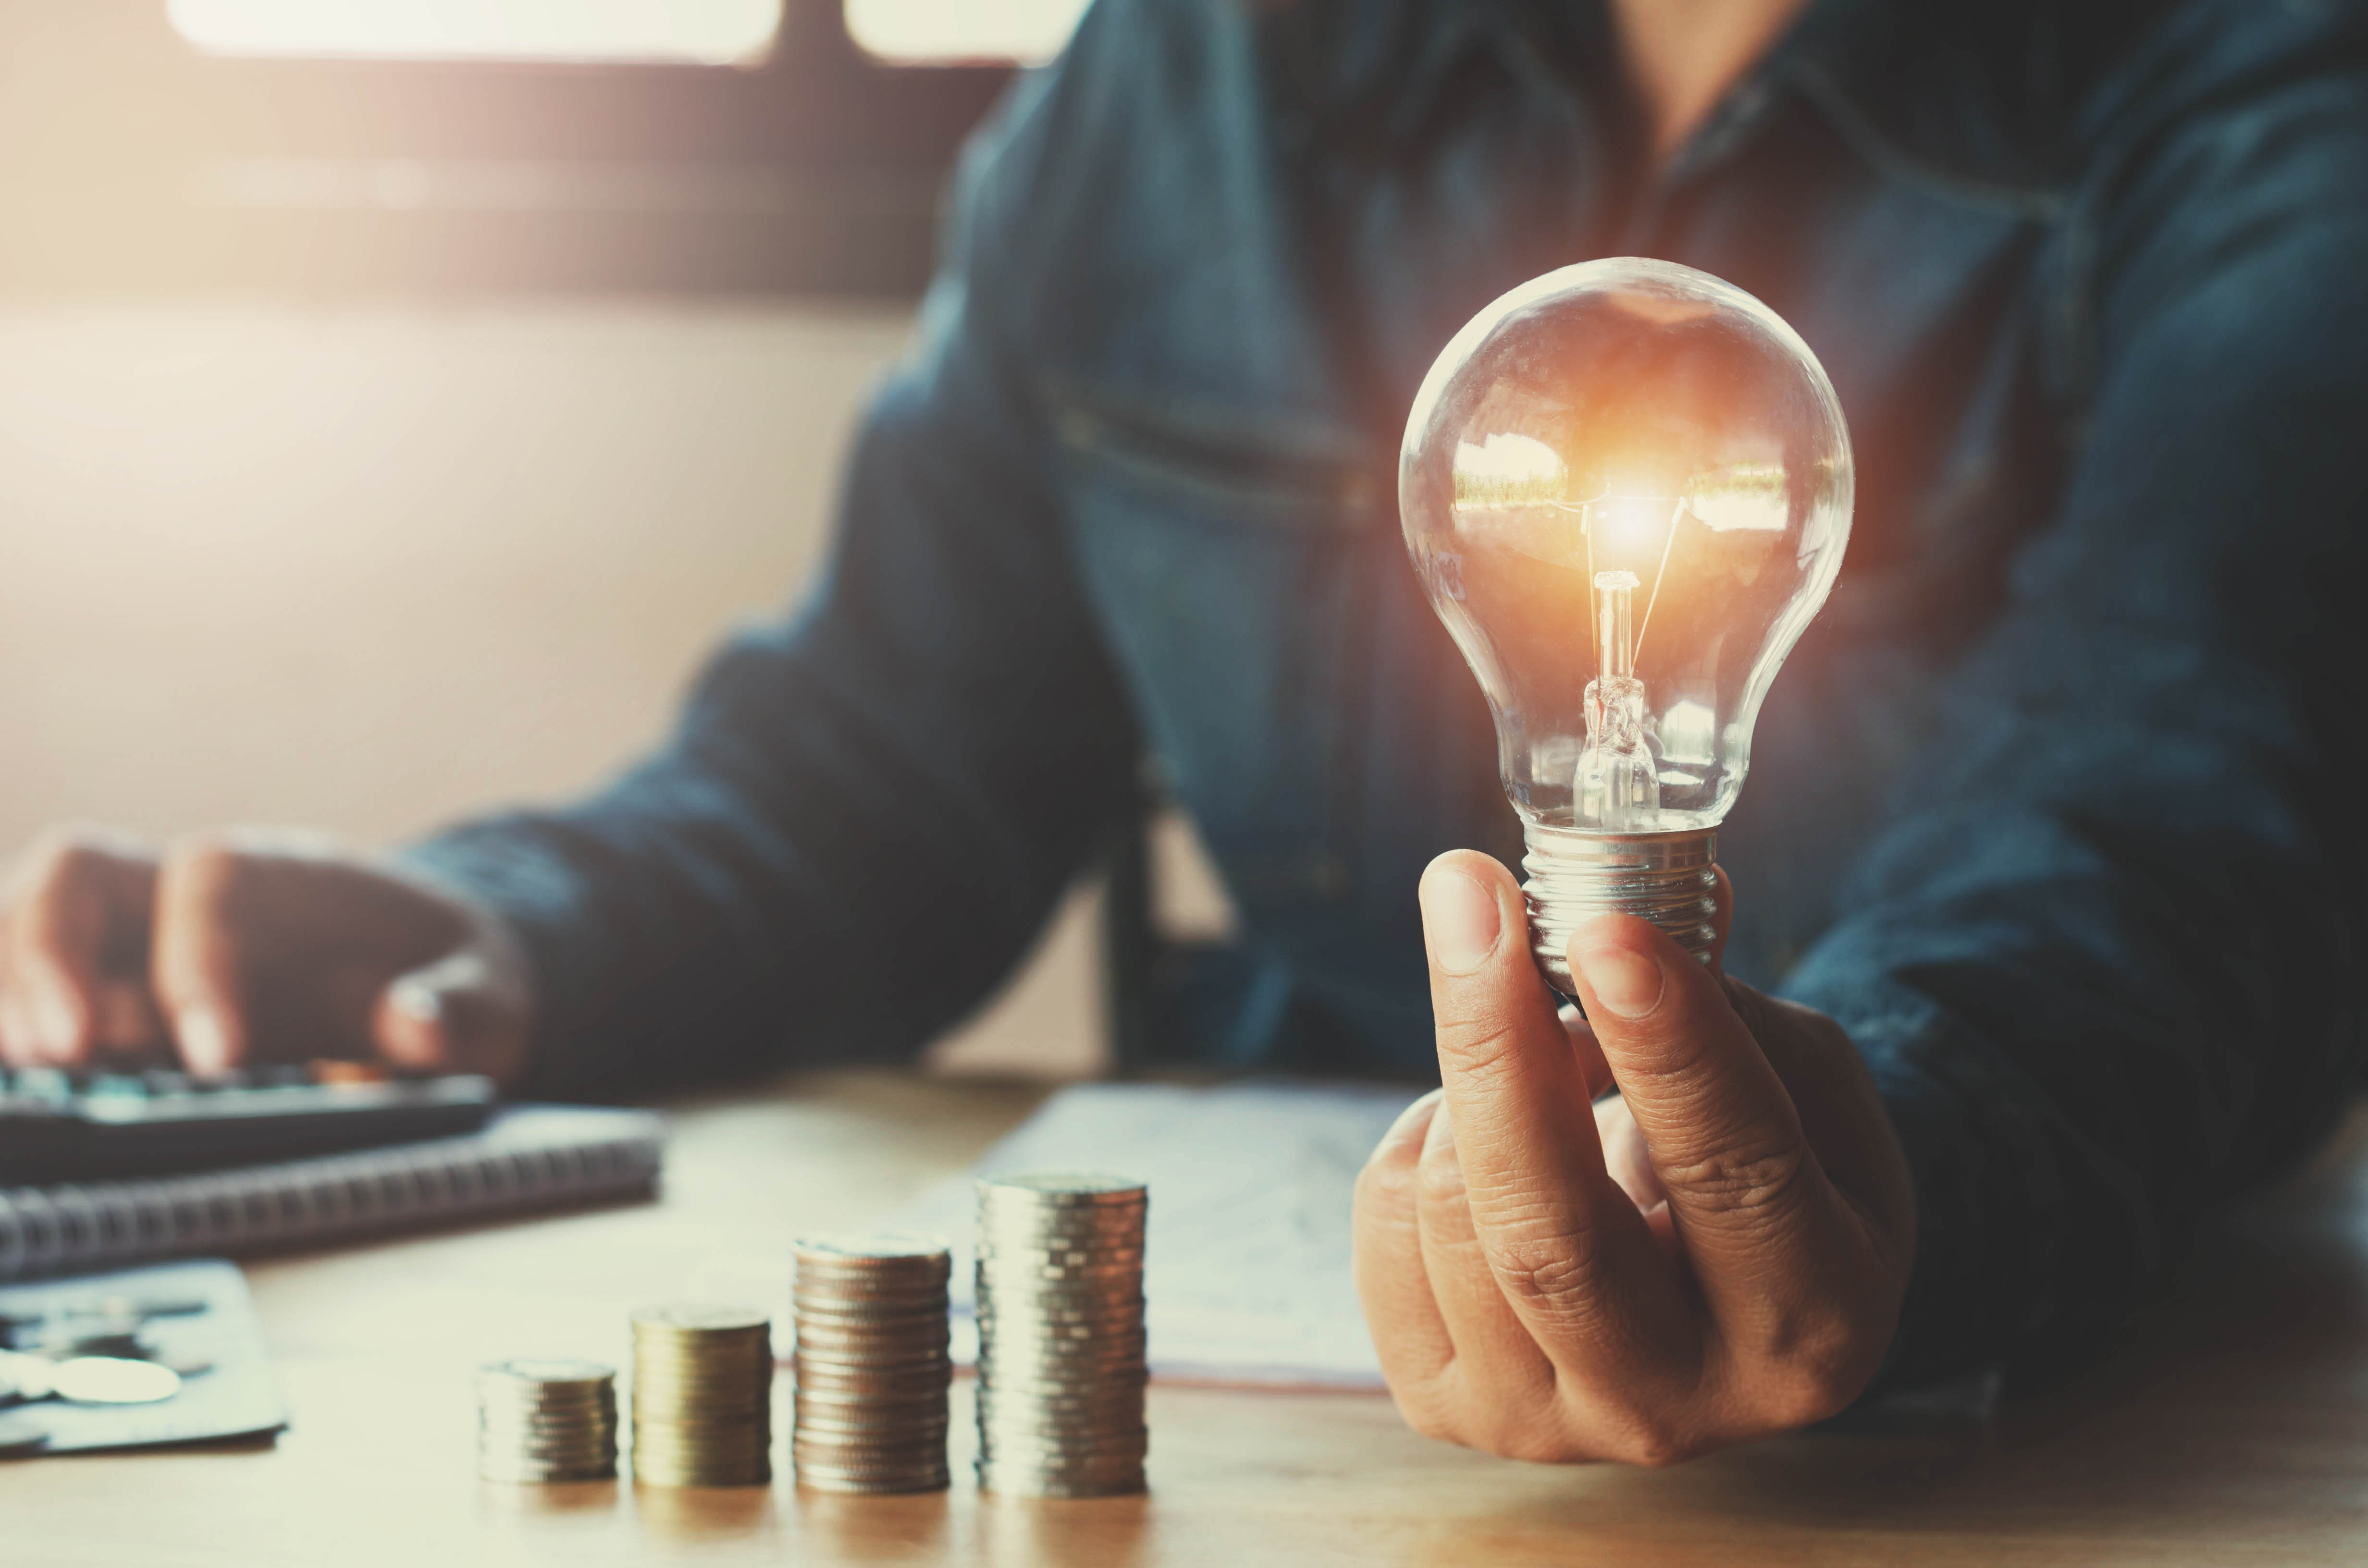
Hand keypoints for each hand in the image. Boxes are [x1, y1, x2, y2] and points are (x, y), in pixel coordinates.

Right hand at [0, 825, 532, 1082]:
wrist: (422, 968)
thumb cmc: (442, 975)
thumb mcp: (487, 993)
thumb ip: (463, 1007)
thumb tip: (416, 1028)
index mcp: (277, 876)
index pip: (209, 886)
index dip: (199, 964)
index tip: (217, 1056)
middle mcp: (180, 888)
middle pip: (78, 877)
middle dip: (51, 956)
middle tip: (65, 1054)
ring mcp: (125, 937)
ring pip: (23, 919)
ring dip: (4, 986)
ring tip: (19, 1070)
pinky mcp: (94, 989)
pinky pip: (16, 981)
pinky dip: (2, 1010)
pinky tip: (5, 1072)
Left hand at [1352, 850, 1914, 1464]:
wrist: (1720, 1293)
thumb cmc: (1778, 1161)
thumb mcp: (1803, 1082)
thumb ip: (1722, 1007)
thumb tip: (1607, 912)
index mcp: (1816, 1323)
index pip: (1735, 1176)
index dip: (1670, 1049)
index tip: (1606, 931)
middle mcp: (1681, 1404)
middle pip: (1554, 1235)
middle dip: (1501, 1049)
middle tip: (1471, 897)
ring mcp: (1552, 1425)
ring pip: (1457, 1222)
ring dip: (1472, 1081)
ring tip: (1536, 1036)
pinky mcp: (1448, 1406)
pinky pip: (1389, 1231)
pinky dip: (1417, 1139)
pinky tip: (1482, 1128)